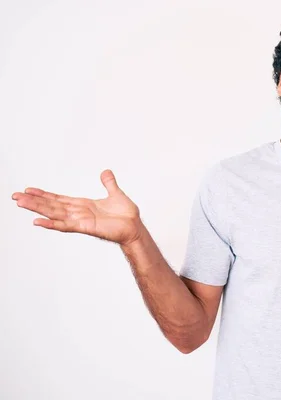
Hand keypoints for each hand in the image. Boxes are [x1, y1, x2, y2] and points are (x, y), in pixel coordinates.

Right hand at [11, 169, 142, 245]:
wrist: (135, 227)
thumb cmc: (126, 215)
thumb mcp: (116, 194)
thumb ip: (109, 184)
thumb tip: (106, 172)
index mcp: (83, 205)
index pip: (59, 199)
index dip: (44, 195)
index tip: (29, 190)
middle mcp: (78, 213)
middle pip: (51, 205)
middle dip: (33, 200)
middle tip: (15, 196)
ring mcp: (80, 221)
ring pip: (54, 213)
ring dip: (37, 209)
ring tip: (20, 203)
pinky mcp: (86, 227)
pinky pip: (65, 225)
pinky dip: (51, 224)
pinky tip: (38, 221)